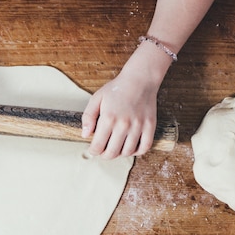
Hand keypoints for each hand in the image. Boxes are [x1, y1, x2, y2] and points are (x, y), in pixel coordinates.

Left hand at [81, 41, 172, 158]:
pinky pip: (144, 147)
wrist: (140, 79)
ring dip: (119, 154)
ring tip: (116, 148)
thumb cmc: (116, 89)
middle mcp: (123, 124)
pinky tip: (130, 148)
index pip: (98, 146)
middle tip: (103, 152)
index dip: (93, 151)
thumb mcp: (96, 99)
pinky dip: (136, 152)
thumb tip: (85, 135)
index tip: (93, 149)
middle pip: (112, 153)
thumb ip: (88, 117)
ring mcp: (138, 126)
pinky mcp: (150, 126)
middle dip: (104, 155)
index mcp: (108, 118)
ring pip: (127, 152)